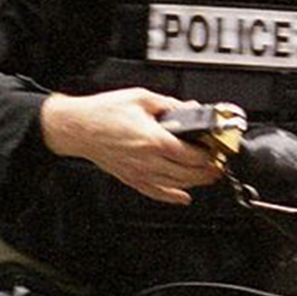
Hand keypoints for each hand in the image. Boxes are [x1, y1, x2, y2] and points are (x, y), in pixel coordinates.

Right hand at [40, 87, 222, 204]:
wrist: (78, 127)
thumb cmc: (104, 113)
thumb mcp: (142, 98)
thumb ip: (170, 104)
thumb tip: (190, 109)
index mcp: (153, 139)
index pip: (191, 153)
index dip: (208, 154)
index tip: (217, 151)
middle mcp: (148, 160)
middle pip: (187, 173)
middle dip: (207, 171)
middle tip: (218, 166)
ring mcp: (139, 172)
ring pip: (175, 185)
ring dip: (195, 183)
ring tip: (208, 178)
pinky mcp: (130, 178)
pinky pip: (155, 192)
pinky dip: (172, 197)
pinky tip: (183, 197)